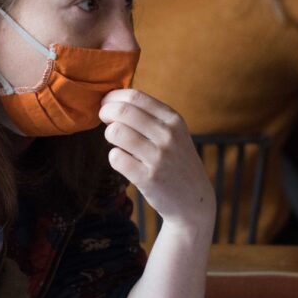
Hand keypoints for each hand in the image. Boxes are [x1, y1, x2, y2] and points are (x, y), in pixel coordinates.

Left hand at [99, 89, 213, 231]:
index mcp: (174, 120)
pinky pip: (116, 158)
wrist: (194, 200)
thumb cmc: (176, 161)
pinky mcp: (148, 179)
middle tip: (103, 119)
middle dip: (106, 112)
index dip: (114, 97)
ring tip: (117, 142)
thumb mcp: (174, 134)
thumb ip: (150, 116)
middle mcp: (168, 136)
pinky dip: (114, 157)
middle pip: (123, 111)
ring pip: (116, 132)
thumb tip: (113, 101)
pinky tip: (123, 160)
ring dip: (109, 135)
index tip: (106, 103)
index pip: (136, 97)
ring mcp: (159, 158)